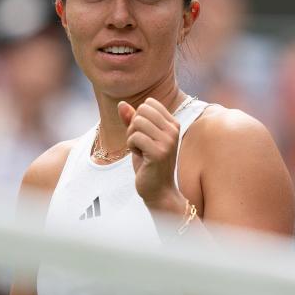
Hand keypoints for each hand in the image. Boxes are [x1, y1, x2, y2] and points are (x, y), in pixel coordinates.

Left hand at [118, 97, 183, 211]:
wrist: (158, 191)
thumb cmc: (148, 164)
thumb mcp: (140, 138)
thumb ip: (131, 121)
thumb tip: (121, 104)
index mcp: (172, 124)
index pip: (148, 104)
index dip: (138, 117)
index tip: (144, 135)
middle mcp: (173, 130)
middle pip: (141, 111)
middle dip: (133, 126)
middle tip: (140, 144)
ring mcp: (168, 141)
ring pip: (137, 122)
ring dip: (131, 137)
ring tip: (140, 150)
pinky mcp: (159, 152)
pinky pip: (134, 137)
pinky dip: (131, 146)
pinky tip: (140, 156)